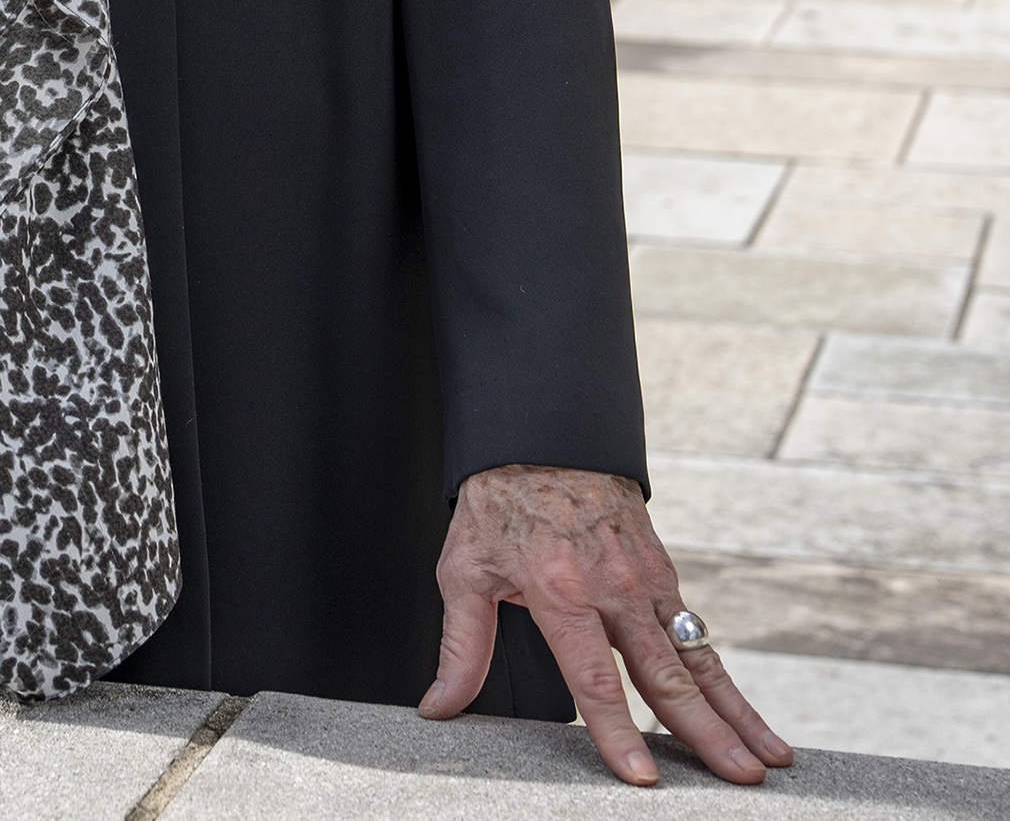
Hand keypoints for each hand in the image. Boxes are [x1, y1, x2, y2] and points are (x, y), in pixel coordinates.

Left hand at [418, 464, 791, 787]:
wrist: (541, 431)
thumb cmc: (498, 501)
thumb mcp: (464, 568)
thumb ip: (461, 646)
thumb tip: (440, 707)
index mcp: (560, 590)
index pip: (594, 677)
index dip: (618, 731)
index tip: (643, 777)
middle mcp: (611, 586)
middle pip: (665, 675)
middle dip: (707, 733)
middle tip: (740, 778)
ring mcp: (645, 577)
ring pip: (696, 658)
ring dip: (736, 710)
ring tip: (769, 758)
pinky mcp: (663, 569)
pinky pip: (697, 633)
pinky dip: (724, 676)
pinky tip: (746, 713)